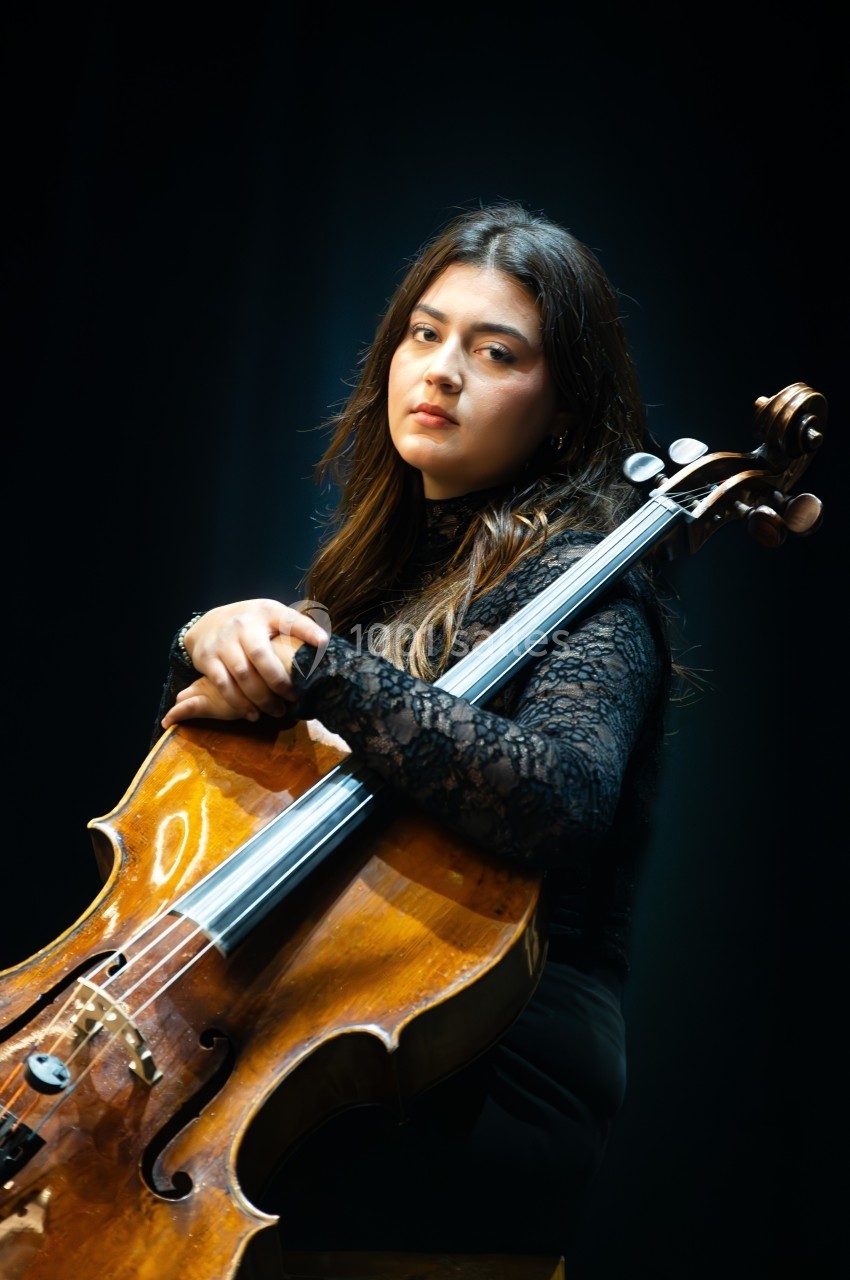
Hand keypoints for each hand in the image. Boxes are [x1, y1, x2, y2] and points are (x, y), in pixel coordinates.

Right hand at [161, 599, 328, 727]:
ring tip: (277, 711)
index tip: (323, 643)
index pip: (289, 619)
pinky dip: (238, 702)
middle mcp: (243, 625)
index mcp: (266, 612)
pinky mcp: (207, 658)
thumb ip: (296, 626)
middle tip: (294, 698)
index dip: (307, 630)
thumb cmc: (252, 624)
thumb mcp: (273, 617)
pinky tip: (252, 714)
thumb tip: (325, 643)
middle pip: (261, 654)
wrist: (209, 623)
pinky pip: (223, 684)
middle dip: (279, 681)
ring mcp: (223, 642)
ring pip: (242, 674)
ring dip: (261, 698)